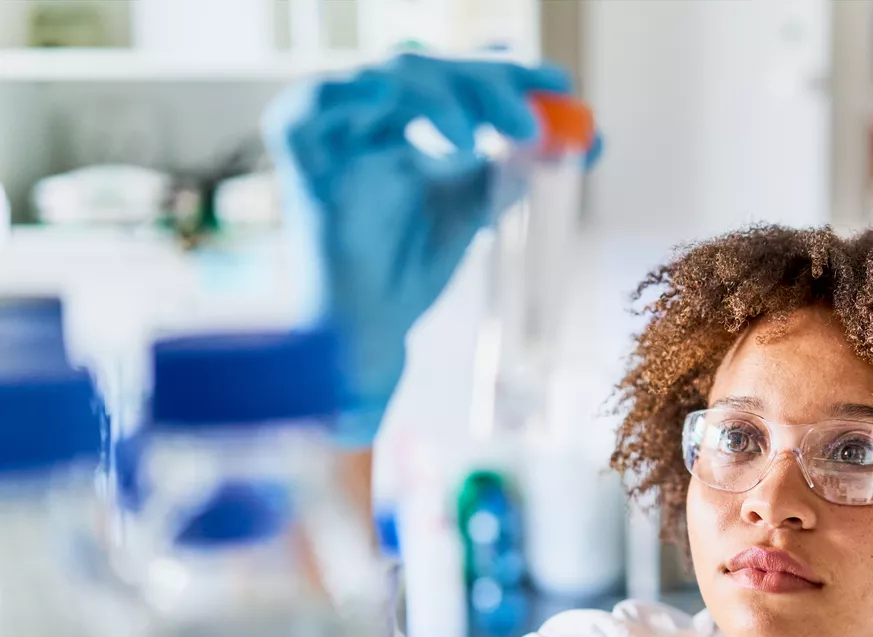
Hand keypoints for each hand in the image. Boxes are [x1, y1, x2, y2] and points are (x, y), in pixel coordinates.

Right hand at [263, 54, 575, 446]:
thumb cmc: (411, 272)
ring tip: (480, 139)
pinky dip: (365, 95)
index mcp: (404, 127)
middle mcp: (367, 121)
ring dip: (445, 94)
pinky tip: (413, 117)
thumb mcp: (473, 210)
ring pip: (388, 75)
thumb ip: (506, 169)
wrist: (371, 330)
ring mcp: (335, 136)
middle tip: (529, 119)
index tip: (560, 87)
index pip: (455, 75)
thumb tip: (567, 136)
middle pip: (427, 66)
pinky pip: (316, 102)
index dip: (507, 72)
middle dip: (486, 82)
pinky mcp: (302, 159)